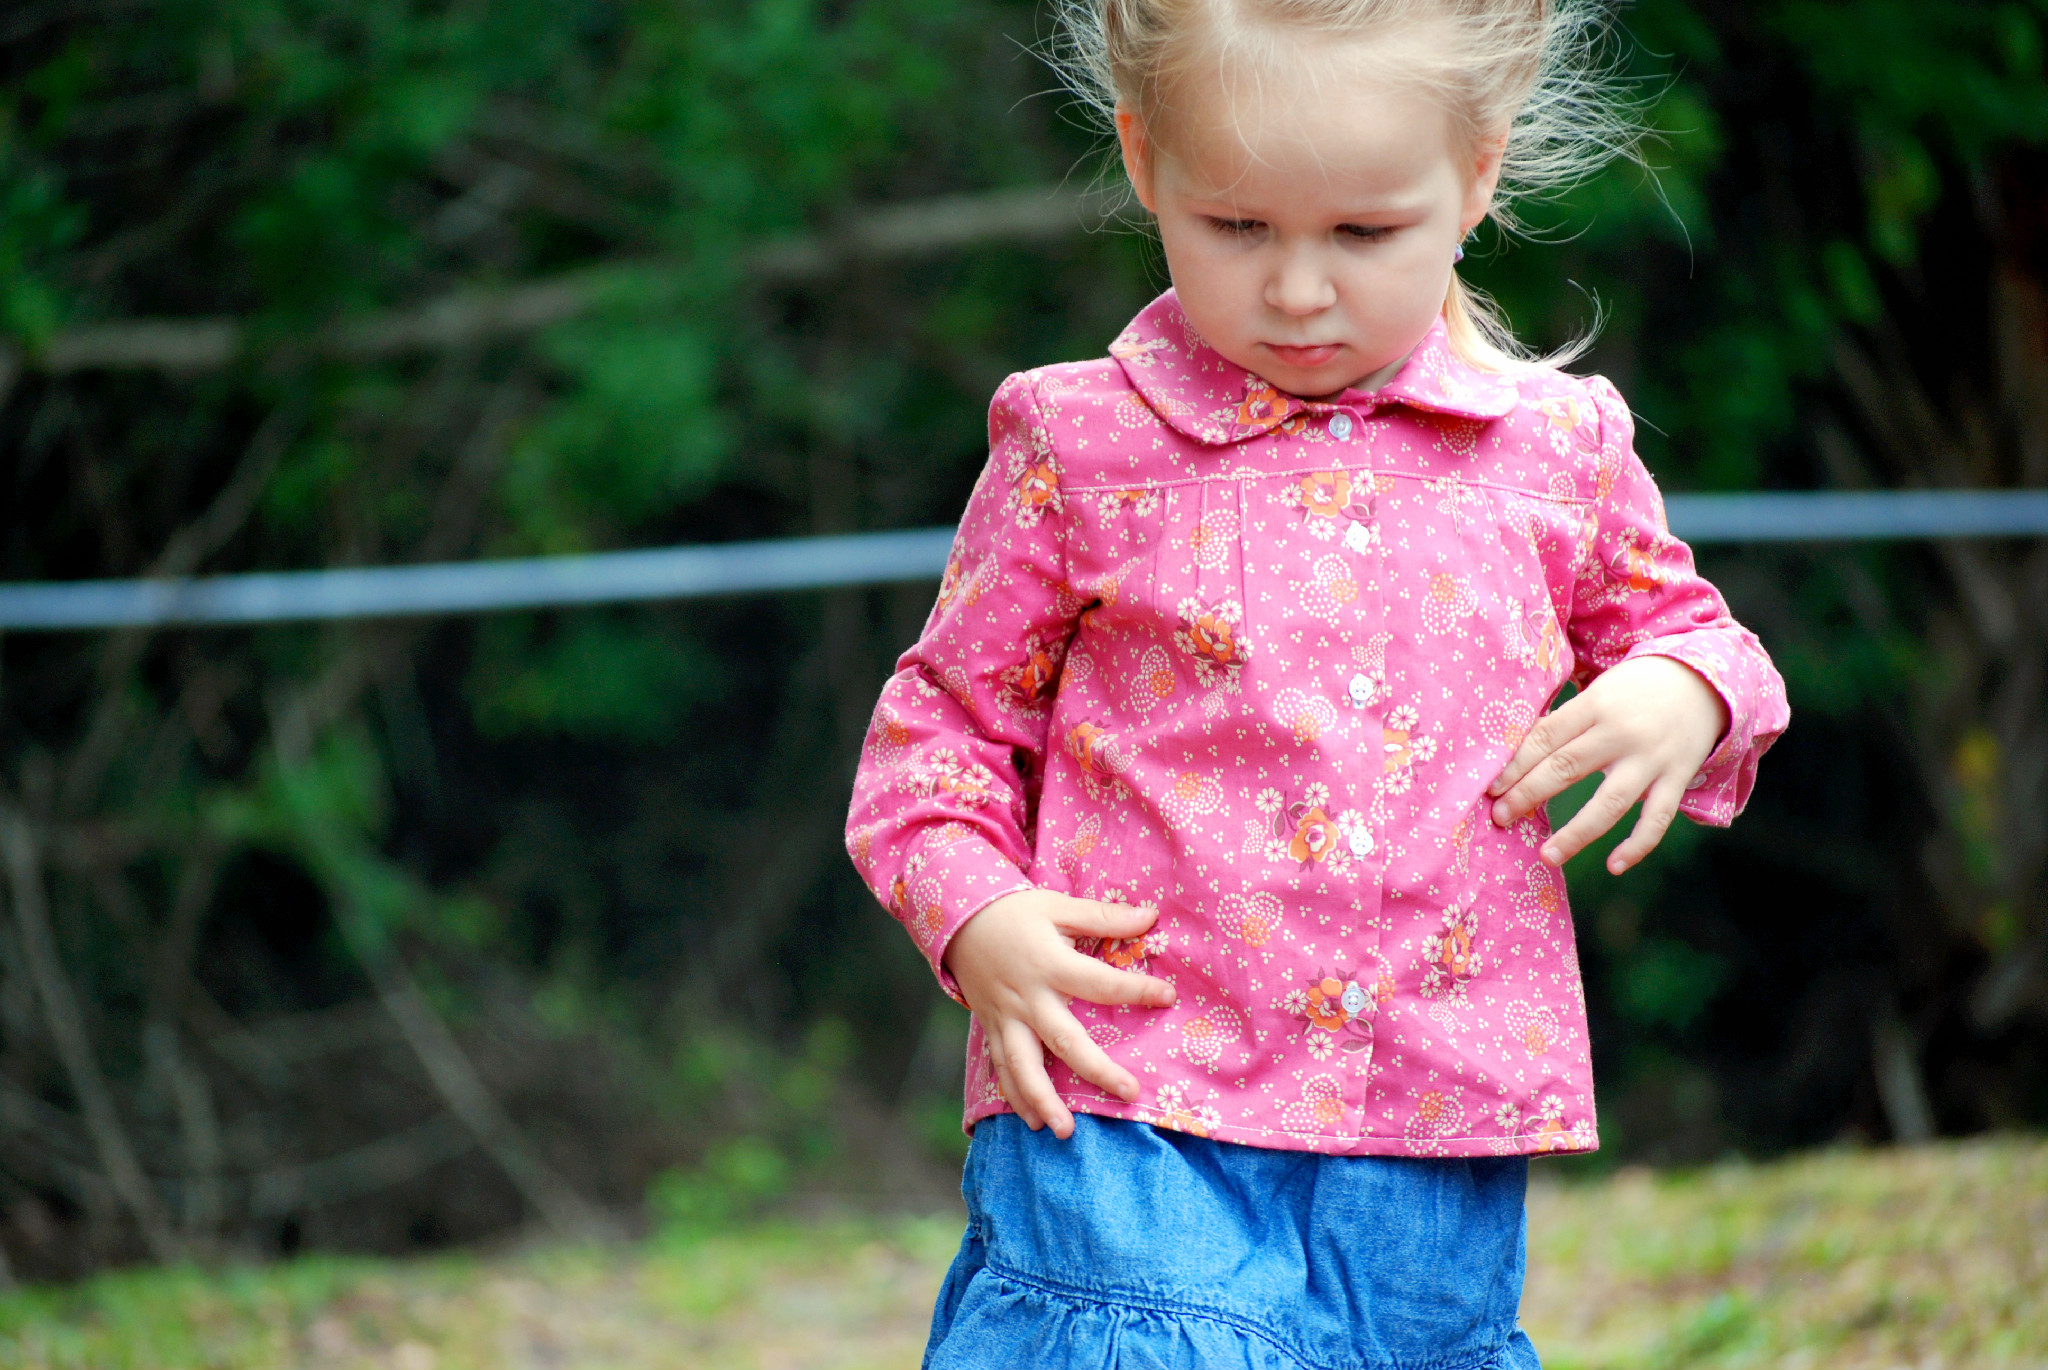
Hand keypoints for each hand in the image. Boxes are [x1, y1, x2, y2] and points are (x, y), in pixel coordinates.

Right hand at [942, 889, 1176, 1137]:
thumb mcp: (1057, 905)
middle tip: (1128, 1093)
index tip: (1168, 997)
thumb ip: (1103, 915)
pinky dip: (1016, 1096)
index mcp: (1049, 964)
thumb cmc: (1015, 912)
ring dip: (1043, 1100)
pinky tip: (1033, 1122)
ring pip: (1023, 1065)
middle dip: (1096, 1070)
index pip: (1100, 983)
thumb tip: (1151, 916)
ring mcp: (1007, 1018)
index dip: (1136, 990)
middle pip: (1064, 1040)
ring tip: (1064, 1131)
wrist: (958, 920)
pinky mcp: (993, 1029)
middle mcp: (1028, 998)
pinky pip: (1001, 1068)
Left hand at [1487, 655, 1728, 874]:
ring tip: (1546, 856)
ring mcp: (1651, 759)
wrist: (1702, 681)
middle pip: (1567, 768)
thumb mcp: (1598, 691)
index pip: (1545, 738)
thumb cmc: (1633, 690)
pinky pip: (1657, 819)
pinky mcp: (1677, 779)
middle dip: (1528, 795)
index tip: (1491, 790)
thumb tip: (1515, 755)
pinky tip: (1613, 866)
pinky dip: (1637, 845)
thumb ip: (1565, 721)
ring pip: (1610, 803)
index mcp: (1595, 706)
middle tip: (1500, 818)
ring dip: (1576, 834)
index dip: (1515, 766)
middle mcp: (1621, 733)